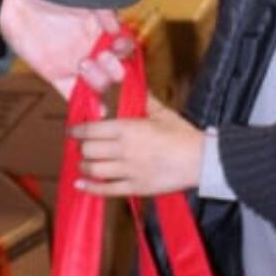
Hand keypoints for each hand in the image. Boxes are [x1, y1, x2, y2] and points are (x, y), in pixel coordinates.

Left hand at [0, 0, 129, 98]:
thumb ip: (101, 10)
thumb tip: (116, 28)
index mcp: (100, 31)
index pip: (122, 46)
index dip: (125, 49)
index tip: (119, 45)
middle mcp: (91, 49)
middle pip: (113, 69)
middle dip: (113, 68)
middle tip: (103, 58)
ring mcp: (75, 64)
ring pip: (97, 83)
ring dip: (98, 80)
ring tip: (84, 65)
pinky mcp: (56, 74)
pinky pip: (73, 93)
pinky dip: (86, 105)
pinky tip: (98, 111)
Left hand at [71, 93, 204, 195]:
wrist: (202, 160)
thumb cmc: (183, 134)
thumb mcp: (162, 113)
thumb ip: (143, 100)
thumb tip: (132, 84)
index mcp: (128, 128)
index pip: (91, 129)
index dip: (78, 130)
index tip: (74, 130)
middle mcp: (124, 150)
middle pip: (88, 150)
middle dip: (82, 148)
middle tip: (83, 147)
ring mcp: (128, 171)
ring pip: (94, 170)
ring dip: (85, 166)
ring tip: (84, 164)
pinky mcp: (135, 188)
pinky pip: (106, 190)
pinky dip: (90, 188)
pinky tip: (81, 185)